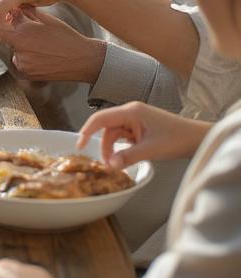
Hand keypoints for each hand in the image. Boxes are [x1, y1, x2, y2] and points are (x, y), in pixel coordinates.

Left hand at [0, 6, 106, 83]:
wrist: (83, 60)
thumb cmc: (67, 38)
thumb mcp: (46, 19)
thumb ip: (26, 14)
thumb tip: (13, 8)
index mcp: (23, 36)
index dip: (2, 24)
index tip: (9, 22)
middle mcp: (20, 53)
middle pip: (8, 41)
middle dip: (16, 36)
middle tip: (32, 35)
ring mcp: (23, 66)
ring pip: (14, 53)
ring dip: (22, 48)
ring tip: (41, 47)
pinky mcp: (28, 75)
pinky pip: (21, 64)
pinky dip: (27, 59)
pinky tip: (42, 56)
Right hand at [78, 101, 210, 167]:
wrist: (198, 138)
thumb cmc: (178, 139)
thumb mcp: (151, 149)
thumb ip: (128, 156)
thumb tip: (109, 166)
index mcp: (131, 111)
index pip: (100, 118)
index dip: (87, 131)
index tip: (79, 147)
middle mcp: (131, 112)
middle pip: (107, 128)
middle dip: (105, 146)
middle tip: (108, 165)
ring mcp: (136, 120)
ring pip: (115, 134)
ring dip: (114, 149)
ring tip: (118, 165)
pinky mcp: (140, 128)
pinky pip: (124, 137)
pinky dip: (122, 148)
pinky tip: (125, 158)